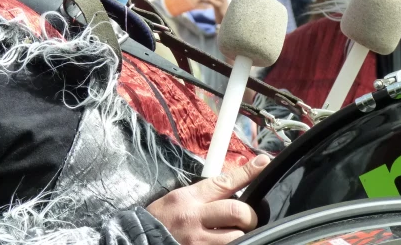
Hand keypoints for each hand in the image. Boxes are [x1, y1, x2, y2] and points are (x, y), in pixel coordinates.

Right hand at [146, 155, 269, 244]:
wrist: (138, 240)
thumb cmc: (159, 221)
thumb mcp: (176, 200)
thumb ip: (202, 196)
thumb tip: (230, 190)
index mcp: (189, 198)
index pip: (224, 181)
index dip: (247, 172)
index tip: (262, 164)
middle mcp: (194, 218)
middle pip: (237, 211)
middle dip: (249, 216)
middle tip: (247, 220)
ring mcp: (198, 241)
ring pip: (237, 236)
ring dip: (241, 235)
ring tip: (234, 234)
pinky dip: (234, 244)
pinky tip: (227, 241)